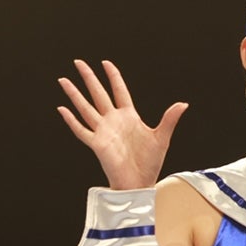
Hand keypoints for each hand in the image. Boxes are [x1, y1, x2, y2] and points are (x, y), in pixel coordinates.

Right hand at [58, 59, 187, 188]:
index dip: (113, 76)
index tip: (105, 63)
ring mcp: (103, 131)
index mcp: (129, 116)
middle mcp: (113, 121)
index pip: (119, 90)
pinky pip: (81, 130)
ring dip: (74, 94)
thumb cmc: (149, 163)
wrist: (140, 183)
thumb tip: (183, 104)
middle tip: (78, 62)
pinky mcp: (97, 144)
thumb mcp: (162, 137)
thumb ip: (170, 119)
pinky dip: (71, 120)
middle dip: (89, 78)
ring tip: (63, 80)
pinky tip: (62, 109)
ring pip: (85, 108)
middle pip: (98, 94)